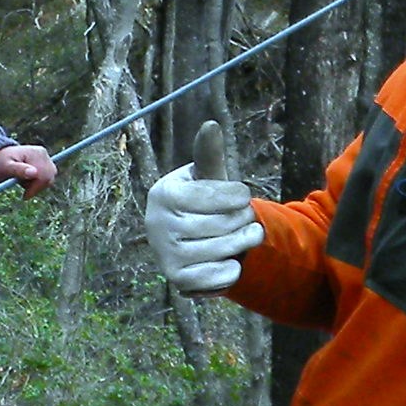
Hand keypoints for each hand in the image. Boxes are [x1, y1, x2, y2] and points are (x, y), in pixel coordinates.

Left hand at [0, 143, 58, 195]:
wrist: (0, 159)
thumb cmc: (1, 163)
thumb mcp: (6, 168)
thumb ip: (19, 170)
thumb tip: (34, 173)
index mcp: (35, 152)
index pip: (43, 175)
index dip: (35, 188)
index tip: (24, 196)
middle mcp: (43, 154)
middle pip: (48, 178)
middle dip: (36, 187)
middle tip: (24, 191)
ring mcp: (46, 158)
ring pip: (49, 180)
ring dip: (37, 186)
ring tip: (23, 182)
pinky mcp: (46, 164)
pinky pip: (48, 180)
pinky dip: (39, 184)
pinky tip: (28, 180)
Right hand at [142, 166, 261, 294]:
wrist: (190, 239)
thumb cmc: (203, 202)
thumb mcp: (207, 177)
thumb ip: (209, 154)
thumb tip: (210, 125)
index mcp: (164, 193)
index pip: (219, 195)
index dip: (240, 196)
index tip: (241, 196)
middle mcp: (158, 224)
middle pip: (224, 223)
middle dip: (245, 220)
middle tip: (247, 219)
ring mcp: (165, 254)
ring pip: (224, 250)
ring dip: (244, 243)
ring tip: (248, 236)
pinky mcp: (176, 280)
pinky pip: (218, 277)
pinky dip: (232, 271)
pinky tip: (230, 261)